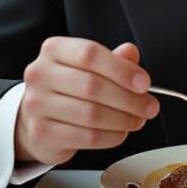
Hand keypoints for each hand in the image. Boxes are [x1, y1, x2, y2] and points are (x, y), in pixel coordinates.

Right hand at [15, 39, 158, 165]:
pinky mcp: (42, 133)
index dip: (121, 69)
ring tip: (137, 120)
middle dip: (129, 99)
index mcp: (53, 50)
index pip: (90, 54)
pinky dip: (111, 136)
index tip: (144, 83)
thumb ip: (113, 59)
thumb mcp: (90, 66)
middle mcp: (40, 74)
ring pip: (91, 114)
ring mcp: (37, 105)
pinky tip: (120, 132)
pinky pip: (86, 137)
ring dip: (123, 119)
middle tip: (149, 106)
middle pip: (92, 86)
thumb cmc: (68, 87)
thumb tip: (130, 52)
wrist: (37, 116)